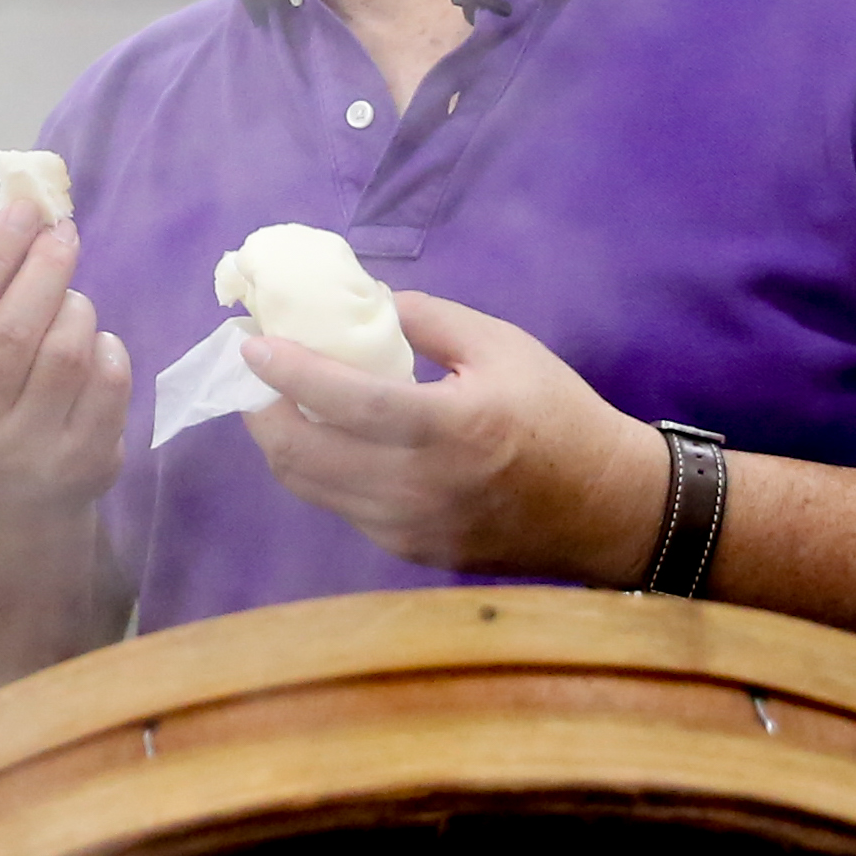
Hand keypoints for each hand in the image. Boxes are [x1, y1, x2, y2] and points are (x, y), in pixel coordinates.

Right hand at [0, 196, 131, 520]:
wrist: (8, 503)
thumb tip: (28, 213)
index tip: (23, 211)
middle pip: (14, 331)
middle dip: (45, 268)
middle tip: (62, 234)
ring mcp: (28, 453)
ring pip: (67, 351)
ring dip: (77, 308)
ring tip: (71, 303)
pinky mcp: (84, 464)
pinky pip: (109, 380)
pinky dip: (108, 345)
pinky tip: (94, 346)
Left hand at [241, 291, 673, 585]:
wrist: (603, 507)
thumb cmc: (557, 416)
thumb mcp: (503, 347)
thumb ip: (430, 320)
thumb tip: (368, 304)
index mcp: (448, 428)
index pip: (342, 402)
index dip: (287, 372)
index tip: (251, 345)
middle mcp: (419, 487)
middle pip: (305, 456)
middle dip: (262, 413)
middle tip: (255, 376)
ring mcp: (409, 528)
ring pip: (311, 489)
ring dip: (283, 444)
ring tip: (277, 405)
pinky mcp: (409, 550)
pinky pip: (342, 508)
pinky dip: (320, 472)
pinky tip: (325, 442)